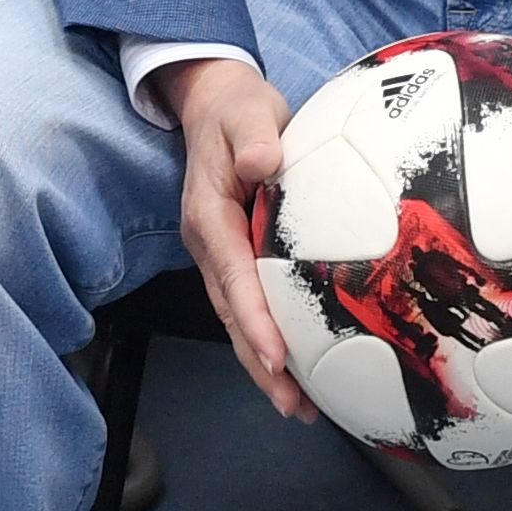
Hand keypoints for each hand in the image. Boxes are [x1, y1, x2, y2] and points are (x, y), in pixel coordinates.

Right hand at [157, 55, 315, 422]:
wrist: (215, 103)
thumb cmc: (235, 108)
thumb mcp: (245, 111)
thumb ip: (254, 136)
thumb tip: (261, 161)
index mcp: (208, 215)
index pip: (232, 275)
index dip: (252, 318)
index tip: (276, 355)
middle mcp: (209, 244)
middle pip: (232, 313)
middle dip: (259, 362)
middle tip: (292, 404)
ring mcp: (221, 254)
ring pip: (239, 318)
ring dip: (265, 364)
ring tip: (299, 407)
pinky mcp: (238, 256)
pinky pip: (252, 305)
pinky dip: (272, 339)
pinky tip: (302, 367)